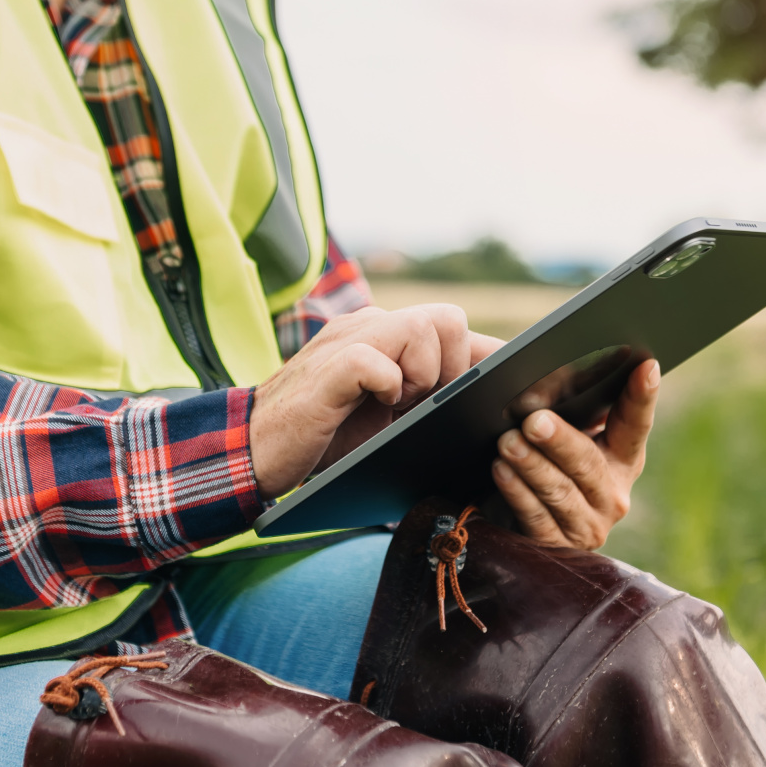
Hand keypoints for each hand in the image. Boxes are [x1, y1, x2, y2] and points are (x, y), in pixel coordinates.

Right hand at [251, 305, 500, 498]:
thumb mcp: (385, 416)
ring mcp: (349, 341)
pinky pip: (378, 360)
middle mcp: (370, 327)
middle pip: (447, 318)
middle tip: (426, 404)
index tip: (513, 386)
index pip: (453, 330)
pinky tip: (375, 406)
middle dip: (453, 367)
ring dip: (424, 376)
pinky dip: (388, 386)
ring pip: (422, 327)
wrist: (253, 448)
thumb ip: (423, 398)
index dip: (489, 356)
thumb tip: (484, 408)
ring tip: (399, 406)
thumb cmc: (321, 437)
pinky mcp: (331, 367)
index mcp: (385, 336)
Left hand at [491, 359, 660, 549]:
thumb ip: (568, 410)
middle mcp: (613, 493)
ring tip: (508, 443)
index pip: (635, 424)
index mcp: (623, 458)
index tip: (646, 366)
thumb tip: (550, 377)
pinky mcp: (559, 546)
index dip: (642, 397)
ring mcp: (589, 524)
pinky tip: (502, 471)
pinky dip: (517, 492)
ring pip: (560, 491)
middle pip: (588, 463)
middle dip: (560, 440)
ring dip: (532, 465)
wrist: (517, 519)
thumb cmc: (543, 461)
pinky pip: (537, 518)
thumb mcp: (563, 435)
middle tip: (534, 421)